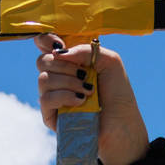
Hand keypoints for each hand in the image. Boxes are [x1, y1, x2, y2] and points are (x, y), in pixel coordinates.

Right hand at [32, 37, 150, 164]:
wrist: (121, 124)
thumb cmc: (118, 93)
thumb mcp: (110, 61)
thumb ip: (86, 50)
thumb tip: (59, 53)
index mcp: (70, 61)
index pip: (45, 44)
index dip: (46, 39)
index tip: (59, 44)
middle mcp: (59, 77)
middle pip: (42, 60)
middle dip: (64, 65)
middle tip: (83, 74)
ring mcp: (53, 96)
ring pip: (43, 79)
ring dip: (68, 82)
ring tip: (88, 91)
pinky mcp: (50, 115)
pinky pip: (46, 98)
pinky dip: (64, 96)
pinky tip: (81, 101)